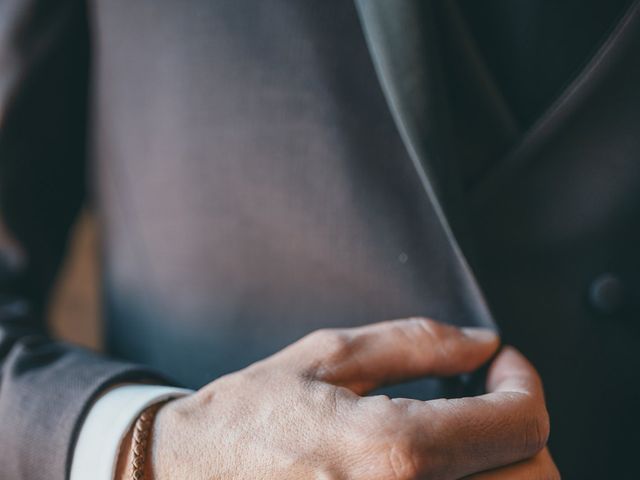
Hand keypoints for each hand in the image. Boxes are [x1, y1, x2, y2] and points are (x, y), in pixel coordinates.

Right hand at [148, 318, 553, 478]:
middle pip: (534, 477)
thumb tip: (482, 342)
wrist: (191, 477)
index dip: (523, 383)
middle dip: (522, 426)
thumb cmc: (251, 415)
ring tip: (468, 429)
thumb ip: (415, 343)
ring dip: (507, 462)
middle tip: (489, 395)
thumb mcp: (328, 358)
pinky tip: (446, 463)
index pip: (516, 424)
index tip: (503, 362)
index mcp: (391, 452)